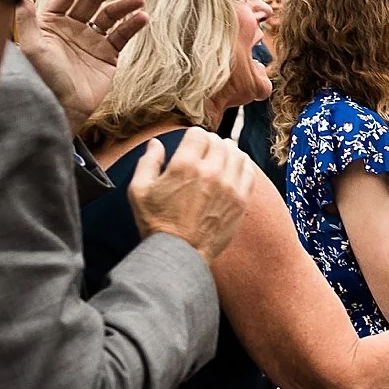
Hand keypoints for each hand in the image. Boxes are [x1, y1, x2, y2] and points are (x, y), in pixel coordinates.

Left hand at [14, 0, 146, 131]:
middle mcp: (73, 28)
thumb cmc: (41, 77)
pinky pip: (122, 36)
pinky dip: (132, 26)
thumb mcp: (31, 45)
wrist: (60, 108)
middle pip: (93, 0)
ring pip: (111, 16)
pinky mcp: (107, 56)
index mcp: (52, 22)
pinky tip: (141, 18)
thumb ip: (27, 16)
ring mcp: (91, 41)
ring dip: (125, 6)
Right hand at [127, 130, 252, 260]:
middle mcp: (210, 173)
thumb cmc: (155, 223)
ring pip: (237, 154)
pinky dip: (242, 166)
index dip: (193, 137)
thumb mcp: (139, 190)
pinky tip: (233, 169)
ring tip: (219, 158)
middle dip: (210, 143)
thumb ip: (148, 162)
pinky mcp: (241, 201)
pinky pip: (249, 172)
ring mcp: (229, 187)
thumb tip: (156, 143)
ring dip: (227, 152)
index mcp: (185, 166)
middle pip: (219, 141)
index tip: (190, 144)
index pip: (199, 134)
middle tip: (204, 152)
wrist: (179, 254)